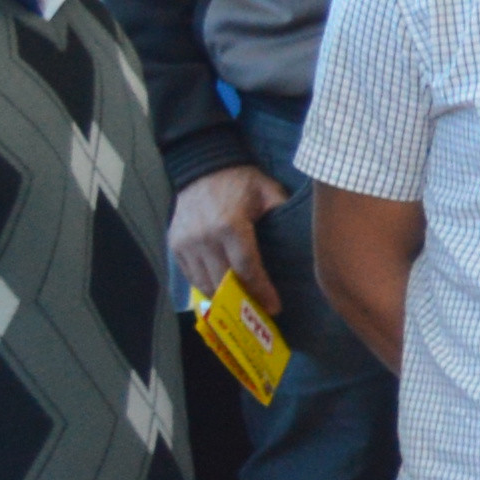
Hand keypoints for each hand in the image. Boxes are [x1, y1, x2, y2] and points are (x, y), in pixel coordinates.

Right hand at [165, 163, 289, 306]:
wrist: (202, 168)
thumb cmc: (240, 181)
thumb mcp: (268, 191)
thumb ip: (283, 213)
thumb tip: (305, 235)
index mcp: (230, 225)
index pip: (247, 268)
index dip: (261, 291)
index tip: (275, 307)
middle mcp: (204, 238)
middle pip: (225, 281)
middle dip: (244, 300)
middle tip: (261, 311)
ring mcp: (186, 243)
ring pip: (205, 283)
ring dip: (224, 298)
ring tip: (243, 305)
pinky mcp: (175, 245)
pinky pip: (190, 276)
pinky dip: (206, 287)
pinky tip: (222, 292)